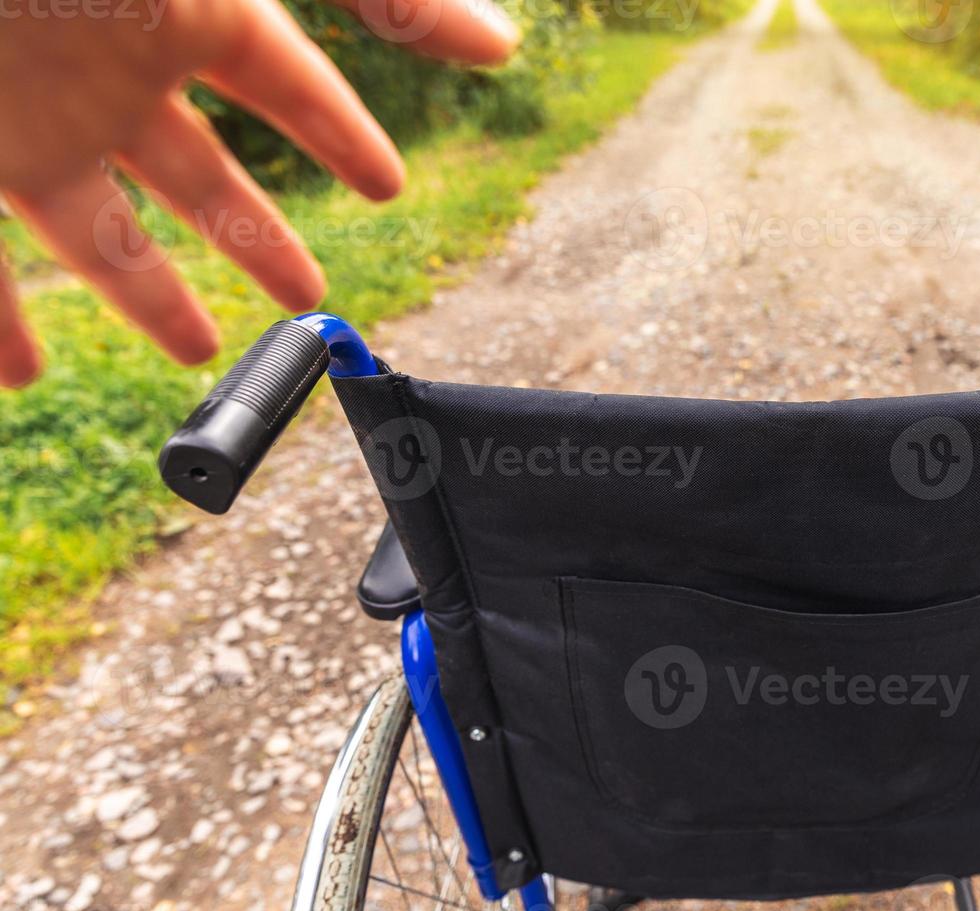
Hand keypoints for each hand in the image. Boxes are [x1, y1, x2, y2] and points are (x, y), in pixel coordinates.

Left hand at [0, 0, 519, 387]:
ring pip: (96, 236)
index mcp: (190, 14)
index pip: (293, 92)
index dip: (343, 139)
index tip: (387, 186)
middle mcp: (112, 74)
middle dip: (258, 241)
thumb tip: (504, 44)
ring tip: (192, 351)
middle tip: (308, 302)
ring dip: (144, 295)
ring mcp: (25, 122)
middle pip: (202, 181)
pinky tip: (17, 379)